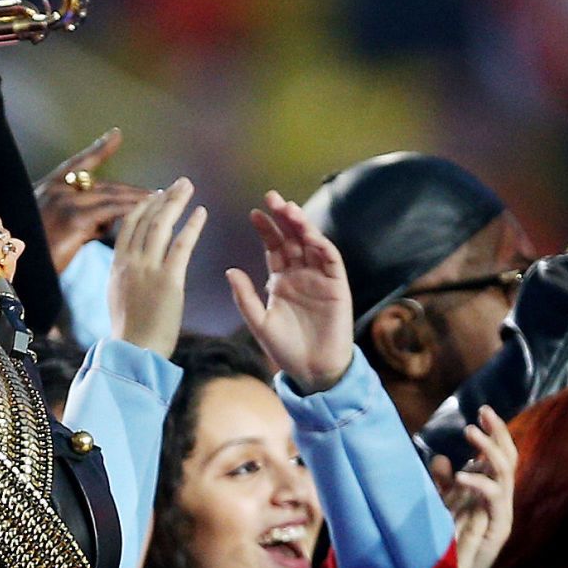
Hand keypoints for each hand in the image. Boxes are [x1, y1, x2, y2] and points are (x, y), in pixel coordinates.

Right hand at [35, 128, 152, 270]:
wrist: (12, 270)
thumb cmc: (31, 258)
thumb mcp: (49, 231)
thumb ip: (77, 222)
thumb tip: (103, 224)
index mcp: (47, 190)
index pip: (78, 164)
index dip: (99, 149)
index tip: (117, 135)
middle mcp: (55, 190)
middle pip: (103, 184)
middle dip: (130, 189)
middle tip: (157, 193)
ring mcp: (64, 202)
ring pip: (110, 195)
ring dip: (137, 199)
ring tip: (160, 202)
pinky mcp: (74, 219)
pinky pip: (111, 211)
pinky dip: (131, 210)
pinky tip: (146, 212)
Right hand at [107, 179, 207, 354]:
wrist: (134, 350)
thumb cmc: (130, 330)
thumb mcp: (117, 296)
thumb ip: (124, 275)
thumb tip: (129, 264)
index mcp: (118, 265)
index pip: (129, 226)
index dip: (143, 207)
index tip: (155, 195)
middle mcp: (130, 262)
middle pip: (145, 220)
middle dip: (162, 198)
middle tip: (178, 184)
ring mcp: (148, 269)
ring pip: (161, 226)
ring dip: (175, 203)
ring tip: (188, 187)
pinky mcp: (168, 280)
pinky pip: (181, 245)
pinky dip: (191, 226)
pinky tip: (201, 212)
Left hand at [226, 191, 354, 392]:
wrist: (312, 370)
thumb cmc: (285, 348)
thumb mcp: (259, 322)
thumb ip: (245, 297)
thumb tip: (230, 270)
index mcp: (280, 280)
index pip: (274, 247)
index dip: (266, 230)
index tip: (254, 213)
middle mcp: (300, 274)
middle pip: (293, 239)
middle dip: (284, 218)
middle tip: (272, 197)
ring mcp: (320, 279)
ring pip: (312, 244)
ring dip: (303, 226)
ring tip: (290, 209)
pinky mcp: (337, 287)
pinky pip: (331, 261)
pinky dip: (322, 246)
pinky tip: (311, 235)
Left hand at [430, 407, 517, 567]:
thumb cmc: (448, 541)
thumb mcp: (443, 505)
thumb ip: (443, 483)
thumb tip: (442, 458)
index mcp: (488, 489)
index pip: (497, 454)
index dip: (494, 432)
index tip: (482, 410)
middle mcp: (499, 497)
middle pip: (508, 456)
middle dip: (498, 432)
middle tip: (483, 412)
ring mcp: (501, 511)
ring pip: (504, 471)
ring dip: (488, 448)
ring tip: (469, 431)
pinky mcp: (499, 526)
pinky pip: (495, 497)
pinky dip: (479, 482)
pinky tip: (461, 474)